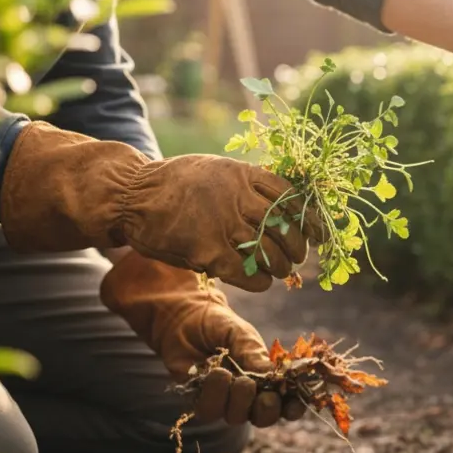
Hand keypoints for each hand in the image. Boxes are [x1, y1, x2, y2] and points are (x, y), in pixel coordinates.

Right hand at [0, 121, 323, 291]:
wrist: (133, 196)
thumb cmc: (177, 183)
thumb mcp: (219, 170)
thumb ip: (251, 184)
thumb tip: (289, 203)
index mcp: (246, 176)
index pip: (295, 200)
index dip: (312, 221)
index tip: (319, 234)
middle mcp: (240, 200)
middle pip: (289, 232)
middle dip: (298, 249)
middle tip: (296, 257)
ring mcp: (226, 228)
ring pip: (275, 256)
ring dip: (282, 268)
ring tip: (278, 270)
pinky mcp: (211, 255)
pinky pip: (252, 276)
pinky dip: (262, 282)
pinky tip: (260, 281)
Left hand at [99, 250, 306, 427]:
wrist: (183, 318)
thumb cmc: (218, 324)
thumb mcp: (242, 335)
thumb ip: (256, 355)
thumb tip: (273, 377)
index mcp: (267, 379)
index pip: (286, 403)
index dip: (293, 409)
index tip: (293, 406)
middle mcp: (249, 394)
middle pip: (263, 418)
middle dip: (264, 409)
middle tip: (254, 386)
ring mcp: (224, 400)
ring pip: (236, 417)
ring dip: (234, 398)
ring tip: (224, 372)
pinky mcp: (200, 400)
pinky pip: (209, 412)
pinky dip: (212, 394)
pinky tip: (211, 372)